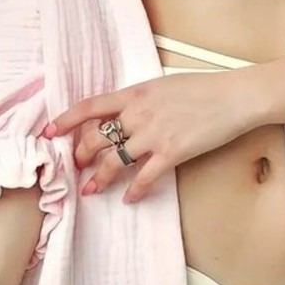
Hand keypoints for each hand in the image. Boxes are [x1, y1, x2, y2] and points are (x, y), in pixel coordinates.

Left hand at [42, 68, 260, 202]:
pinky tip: (129, 199)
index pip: (90, 107)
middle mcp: (139, 114)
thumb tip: (126, 113)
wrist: (234, 96)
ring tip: (91, 191)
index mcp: (135, 94)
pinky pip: (145, 177)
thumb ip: (141, 100)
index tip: (49, 132)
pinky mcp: (172, 153)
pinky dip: (134, 191)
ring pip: (114, 162)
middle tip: (77, 167)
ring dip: (99, 179)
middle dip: (82, 156)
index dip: (66, 120)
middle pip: (97, 139)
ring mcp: (154, 135)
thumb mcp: (164, 86)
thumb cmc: (203, 88)